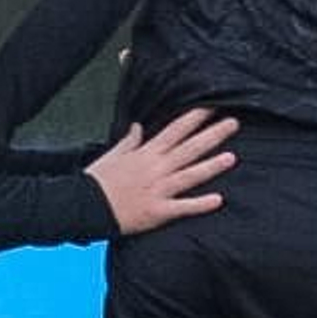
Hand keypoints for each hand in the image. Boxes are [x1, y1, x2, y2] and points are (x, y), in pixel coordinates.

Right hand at [85, 110, 236, 233]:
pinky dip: (200, 204)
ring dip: (211, 166)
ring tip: (232, 157)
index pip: (175, 130)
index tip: (212, 105)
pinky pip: (182, 207)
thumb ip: (128, 141)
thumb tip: (137, 126)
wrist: (82, 206)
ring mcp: (157, 190)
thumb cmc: (96, 181)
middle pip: (188, 149)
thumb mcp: (111, 155)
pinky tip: (218, 200)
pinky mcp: (156, 211)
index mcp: (145, 154)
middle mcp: (155, 169)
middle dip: (212, 135)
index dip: (195, 117)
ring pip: (189, 175)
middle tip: (234, 123)